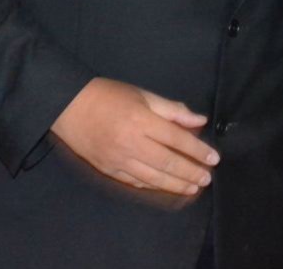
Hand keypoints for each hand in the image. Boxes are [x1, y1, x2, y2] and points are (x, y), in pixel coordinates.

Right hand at [50, 77, 218, 194]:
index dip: (198, 150)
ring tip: (193, 187)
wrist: (68, 106)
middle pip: (167, 163)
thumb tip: (200, 121)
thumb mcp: (143, 95)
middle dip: (190, 172)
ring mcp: (118, 160)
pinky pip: (136, 182)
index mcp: (141, 121)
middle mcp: (131, 143)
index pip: (177, 139)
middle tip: (207, 179)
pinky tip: (167, 187)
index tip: (213, 159)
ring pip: (153, 178)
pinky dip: (154, 186)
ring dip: (176, 184)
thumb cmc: (109, 96)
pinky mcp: (108, 170)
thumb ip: (172, 110)